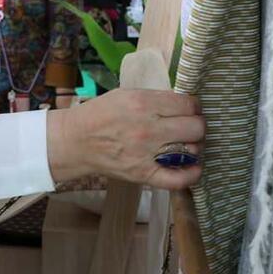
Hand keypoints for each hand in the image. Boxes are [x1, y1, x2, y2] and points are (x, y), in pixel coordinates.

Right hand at [46, 89, 203, 190]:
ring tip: (186, 143)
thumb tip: (185, 105)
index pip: (188, 105)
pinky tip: (195, 167)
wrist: (76, 141)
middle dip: (197, 125)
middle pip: (195, 127)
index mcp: (143, 103)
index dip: (194, 107)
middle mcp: (148, 128)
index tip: (190, 110)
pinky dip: (191, 174)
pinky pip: (177, 179)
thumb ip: (156, 99)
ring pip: (191, 150)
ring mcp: (146, 153)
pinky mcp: (143, 173)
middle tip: (190, 126)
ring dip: (194, 146)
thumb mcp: (127, 94)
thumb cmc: (101, 114)